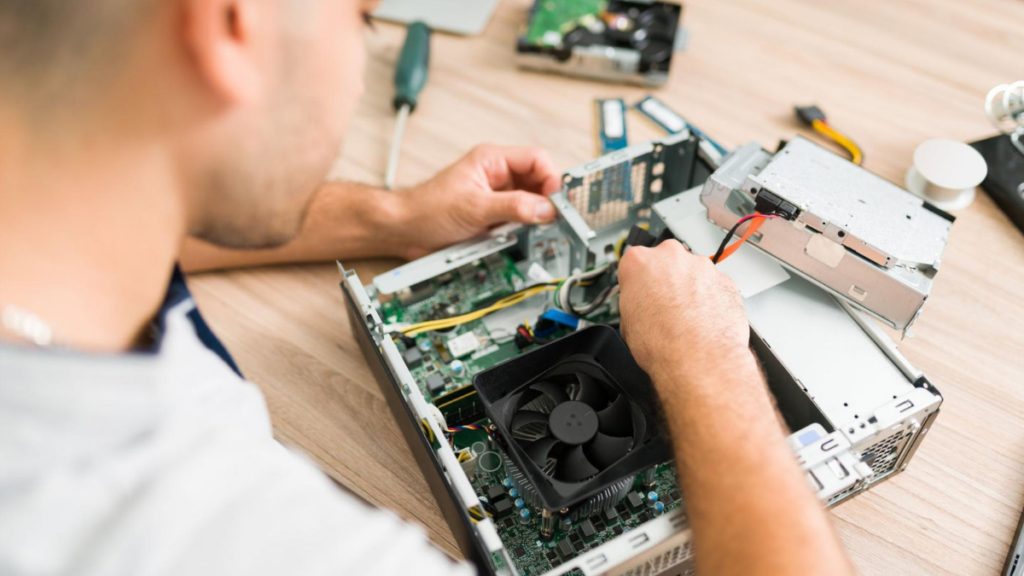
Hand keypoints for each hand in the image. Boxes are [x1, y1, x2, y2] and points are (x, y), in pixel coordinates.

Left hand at [390, 145, 560, 259]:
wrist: (405, 231)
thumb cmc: (427, 208)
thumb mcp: (474, 206)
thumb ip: (513, 206)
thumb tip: (544, 209)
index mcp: (492, 160)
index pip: (537, 159)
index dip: (551, 178)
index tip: (556, 201)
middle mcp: (497, 176)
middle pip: (538, 182)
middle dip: (546, 200)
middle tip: (552, 218)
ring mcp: (496, 196)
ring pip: (531, 203)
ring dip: (535, 216)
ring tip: (534, 228)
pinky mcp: (494, 216)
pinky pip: (519, 220)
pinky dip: (524, 229)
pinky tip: (520, 236)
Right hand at [617, 241, 751, 383]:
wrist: (698, 359)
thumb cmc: (663, 343)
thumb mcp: (627, 323)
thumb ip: (635, 302)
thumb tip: (640, 308)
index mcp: (639, 261)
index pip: (634, 264)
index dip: (638, 283)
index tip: (642, 294)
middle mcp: (671, 257)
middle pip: (667, 262)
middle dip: (667, 281)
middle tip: (664, 307)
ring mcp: (701, 266)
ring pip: (693, 273)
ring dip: (690, 290)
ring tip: (686, 319)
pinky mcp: (725, 280)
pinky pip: (715, 286)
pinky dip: (710, 300)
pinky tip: (703, 322)